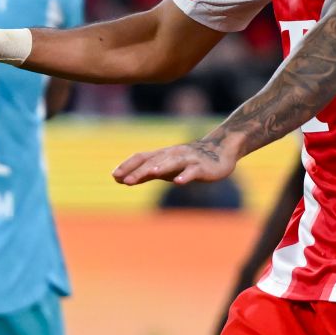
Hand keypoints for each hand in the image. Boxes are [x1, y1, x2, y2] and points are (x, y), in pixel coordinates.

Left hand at [112, 135, 240, 186]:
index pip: (141, 157)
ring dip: (160, 167)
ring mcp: (188, 159)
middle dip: (139, 171)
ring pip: (172, 162)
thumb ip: (145, 174)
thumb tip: (123, 179)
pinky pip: (193, 171)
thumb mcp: (165, 168)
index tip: (114, 176)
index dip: (128, 166)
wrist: (220, 152)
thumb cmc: (187, 161)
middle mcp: (173, 155)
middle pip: (154, 161)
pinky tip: (179, 182)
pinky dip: (185, 176)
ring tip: (150, 173)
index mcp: (162, 155)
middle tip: (125, 180)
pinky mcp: (202, 167)